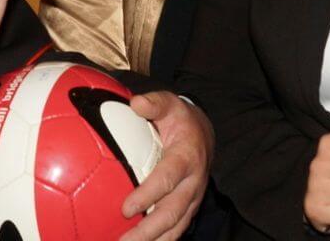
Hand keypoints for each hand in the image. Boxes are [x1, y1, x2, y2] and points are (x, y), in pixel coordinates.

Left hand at [119, 92, 212, 240]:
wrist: (205, 134)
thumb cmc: (180, 119)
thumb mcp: (170, 104)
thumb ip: (154, 103)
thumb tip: (135, 103)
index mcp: (186, 157)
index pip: (167, 179)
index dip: (148, 196)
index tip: (126, 208)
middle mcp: (192, 183)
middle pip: (172, 213)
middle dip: (148, 231)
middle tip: (124, 240)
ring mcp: (192, 198)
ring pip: (175, 226)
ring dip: (153, 240)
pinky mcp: (188, 208)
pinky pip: (176, 228)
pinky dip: (160, 240)